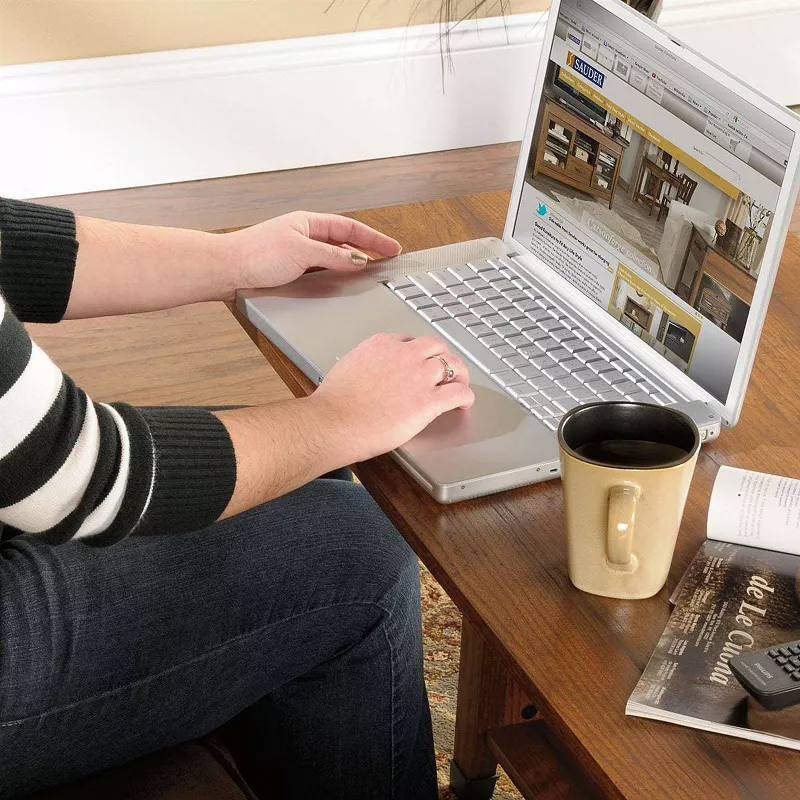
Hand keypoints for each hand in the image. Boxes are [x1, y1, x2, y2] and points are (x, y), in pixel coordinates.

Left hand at [224, 211, 401, 289]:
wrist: (227, 270)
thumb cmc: (256, 254)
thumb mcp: (302, 252)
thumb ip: (333, 257)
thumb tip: (358, 260)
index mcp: (308, 222)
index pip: (350, 228)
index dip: (374, 238)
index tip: (393, 248)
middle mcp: (304, 234)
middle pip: (344, 241)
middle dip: (367, 250)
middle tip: (387, 261)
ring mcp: (298, 251)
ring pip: (333, 256)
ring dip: (351, 263)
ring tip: (369, 273)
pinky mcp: (290, 268)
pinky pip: (321, 268)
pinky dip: (335, 273)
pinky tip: (340, 282)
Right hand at [310, 333, 474, 463]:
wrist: (334, 421)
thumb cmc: (334, 403)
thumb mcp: (347, 368)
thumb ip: (365, 366)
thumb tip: (368, 375)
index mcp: (383, 345)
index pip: (411, 341)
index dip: (419, 354)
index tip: (420, 364)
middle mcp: (405, 355)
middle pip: (436, 347)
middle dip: (443, 358)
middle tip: (446, 371)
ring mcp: (419, 376)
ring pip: (453, 365)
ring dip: (459, 374)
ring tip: (460, 384)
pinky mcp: (429, 401)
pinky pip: (459, 393)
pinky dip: (465, 397)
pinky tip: (463, 403)